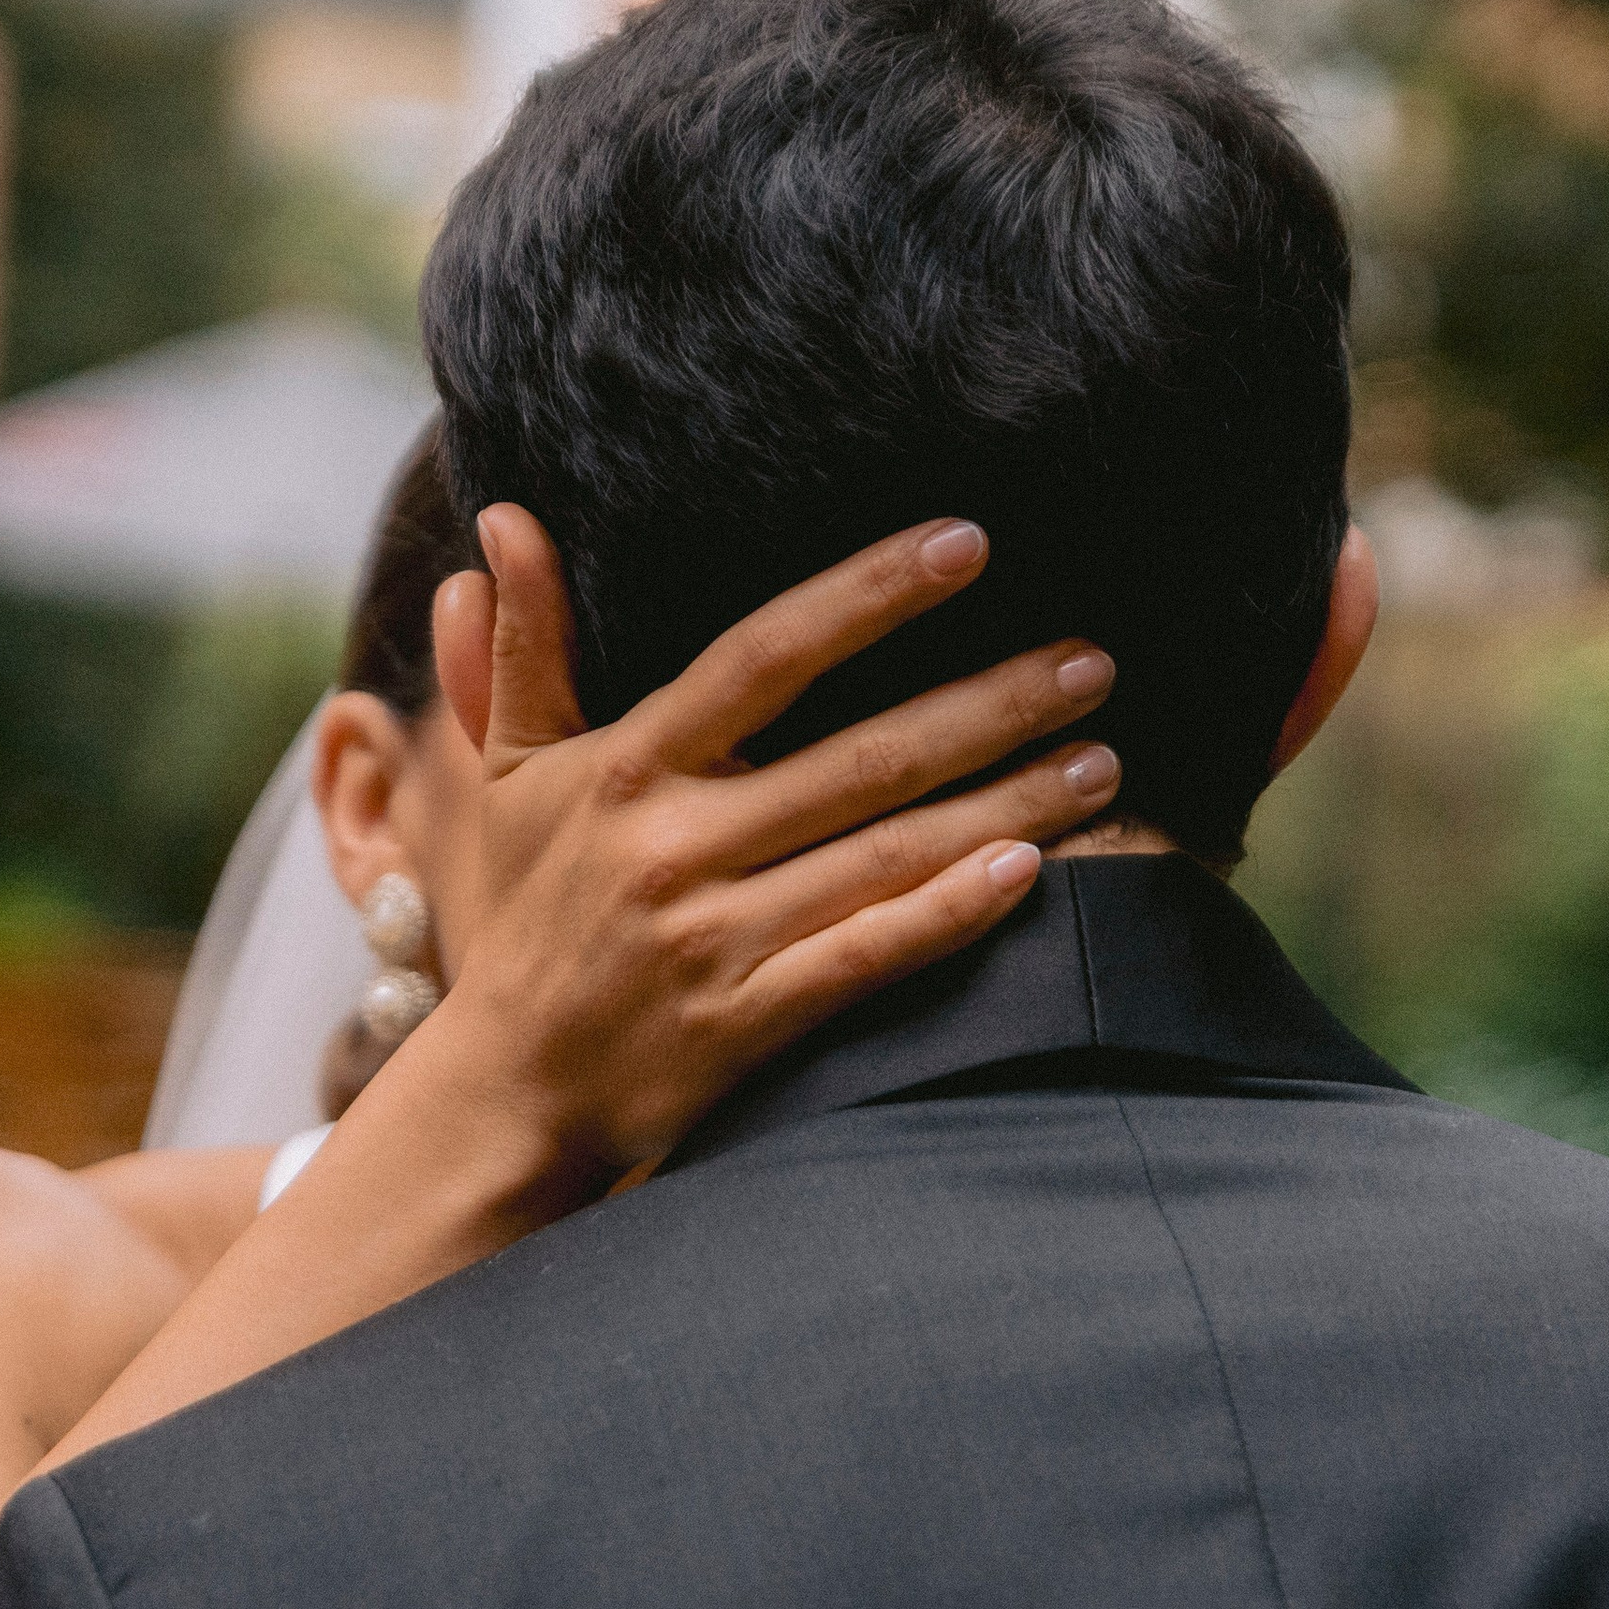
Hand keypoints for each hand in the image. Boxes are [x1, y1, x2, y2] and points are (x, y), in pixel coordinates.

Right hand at [399, 506, 1118, 1198]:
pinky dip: (949, 912)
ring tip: (1102, 759)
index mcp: (627, 768)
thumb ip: (521, 651)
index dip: (868, 595)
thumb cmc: (524, 916)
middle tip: (1096, 660)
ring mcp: (715, 939)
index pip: (762, 655)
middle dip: (990, 703)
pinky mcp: (746, 1023)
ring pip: (886, 853)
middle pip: (861, 756)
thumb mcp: (507, 776)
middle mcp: (674, 846)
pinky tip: (1030, 870)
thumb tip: (505, 518)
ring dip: (1007, 801)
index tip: (968, 543)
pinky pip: (868, 956)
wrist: (506, 1090)